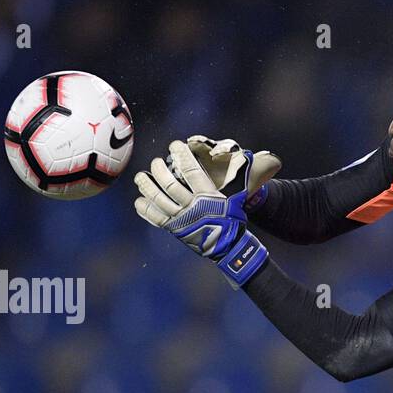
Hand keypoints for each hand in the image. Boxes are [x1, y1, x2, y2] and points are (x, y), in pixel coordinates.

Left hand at [133, 139, 274, 288]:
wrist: (229, 247)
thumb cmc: (233, 219)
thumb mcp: (238, 197)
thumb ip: (238, 176)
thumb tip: (252, 156)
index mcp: (208, 196)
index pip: (191, 171)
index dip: (181, 155)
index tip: (174, 145)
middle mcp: (192, 206)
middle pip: (169, 184)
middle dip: (159, 169)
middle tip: (156, 161)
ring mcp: (181, 219)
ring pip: (158, 199)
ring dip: (147, 186)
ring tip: (141, 176)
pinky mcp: (174, 230)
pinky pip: (155, 218)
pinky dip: (145, 209)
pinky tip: (139, 201)